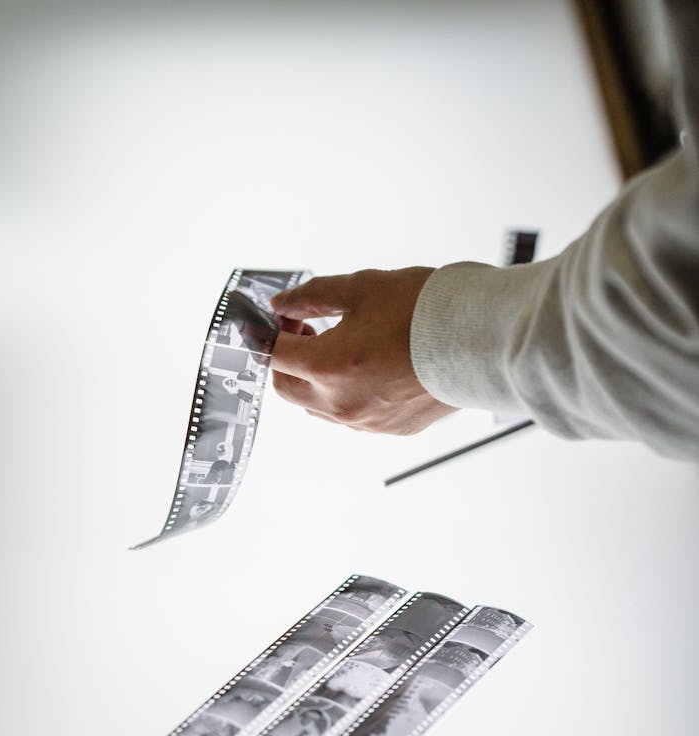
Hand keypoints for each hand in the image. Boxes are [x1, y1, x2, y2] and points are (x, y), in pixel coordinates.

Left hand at [270, 268, 457, 435]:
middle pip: (288, 388)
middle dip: (288, 360)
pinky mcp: (392, 428)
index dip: (272, 331)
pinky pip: (354, 416)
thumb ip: (314, 296)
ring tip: (345, 347)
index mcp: (327, 366)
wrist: (483, 340)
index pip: (274, 354)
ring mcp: (366, 421)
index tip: (285, 317)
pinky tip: (373, 367)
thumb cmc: (428, 312)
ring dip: (317, 379)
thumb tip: (283, 305)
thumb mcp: (362, 288)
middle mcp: (342, 403)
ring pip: (318, 406)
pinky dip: (350, 393)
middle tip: (309, 330)